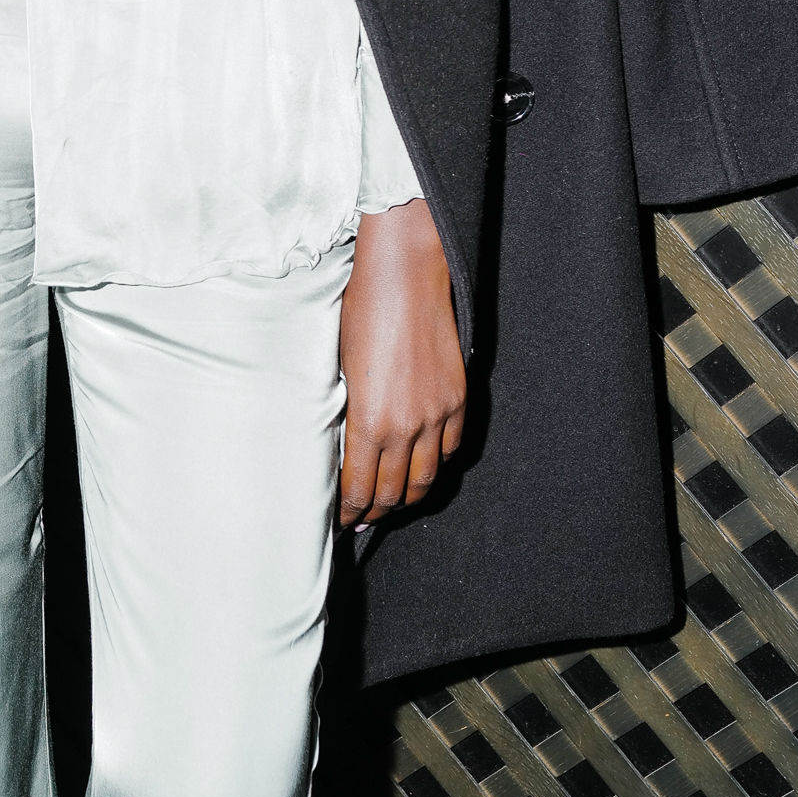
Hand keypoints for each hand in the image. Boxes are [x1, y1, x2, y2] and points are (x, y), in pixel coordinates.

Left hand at [337, 197, 466, 527]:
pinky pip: (450, 447)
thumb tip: (346, 443)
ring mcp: (436, 415)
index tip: (341, 519)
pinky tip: (424, 466)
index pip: (358, 487)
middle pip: (393, 491)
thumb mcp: (340, 368)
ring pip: (426, 477)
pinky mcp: (457, 399)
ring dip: (408, 496)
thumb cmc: (362, 312)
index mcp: (368, 421)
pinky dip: (437, 463)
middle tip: (364, 519)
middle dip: (375, 511)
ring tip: (393, 503)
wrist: (406, 277)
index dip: (349, 510)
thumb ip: (347, 412)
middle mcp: (405, 427)